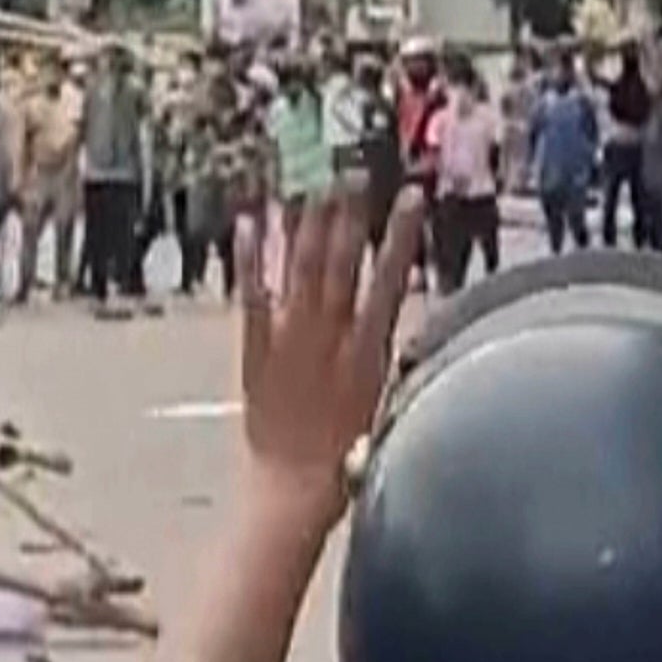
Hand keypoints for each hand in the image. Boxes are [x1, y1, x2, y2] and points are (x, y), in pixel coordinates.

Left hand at [238, 184, 421, 524]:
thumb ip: (387, 358)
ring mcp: (289, 341)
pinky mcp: (255, 351)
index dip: (401, 235)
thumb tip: (394, 322)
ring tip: (312, 183)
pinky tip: (253, 222)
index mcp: (368, 351)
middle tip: (351, 172)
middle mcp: (329, 337)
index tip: (409, 195)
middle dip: (349, 214)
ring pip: (300, 270)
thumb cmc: (345, 458)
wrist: (293, 489)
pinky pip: (252, 296)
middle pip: (341, 262)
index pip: (390, 279)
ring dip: (306, 224)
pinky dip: (252, 258)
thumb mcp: (383, 404)